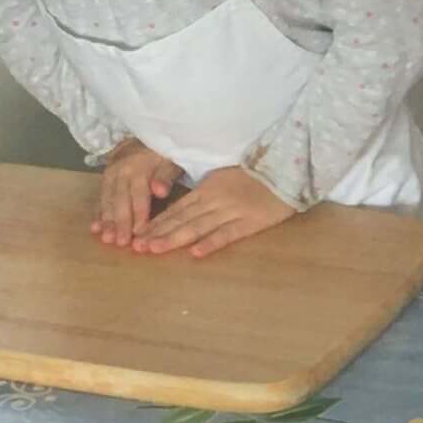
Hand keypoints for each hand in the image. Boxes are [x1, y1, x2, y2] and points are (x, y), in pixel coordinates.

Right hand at [93, 140, 178, 246]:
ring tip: (106, 238)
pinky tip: (94, 228)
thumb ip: (166, 176)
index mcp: (139, 167)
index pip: (139, 196)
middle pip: (120, 200)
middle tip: (120, 242)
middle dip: (120, 222)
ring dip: (106, 220)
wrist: (146, 135)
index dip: (139, 215)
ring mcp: (110, 174)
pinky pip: (100, 197)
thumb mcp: (171, 160)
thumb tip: (160, 192)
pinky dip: (97, 213)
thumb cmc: (163, 154)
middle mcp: (121, 171)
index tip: (139, 233)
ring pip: (107, 199)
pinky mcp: (105, 178)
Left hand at [130, 165, 294, 260]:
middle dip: (157, 233)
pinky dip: (211, 243)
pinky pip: (228, 234)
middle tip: (136, 247)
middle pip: (181, 219)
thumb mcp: (224, 175)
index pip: (176, 208)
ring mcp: (232, 211)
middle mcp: (215, 199)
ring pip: (198, 227)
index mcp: (207, 187)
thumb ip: (205, 190)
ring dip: (174, 239)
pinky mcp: (250, 222)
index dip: (156, 222)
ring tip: (154, 250)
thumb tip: (184, 205)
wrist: (287, 169)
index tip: (138, 233)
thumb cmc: (256, 172)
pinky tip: (195, 253)